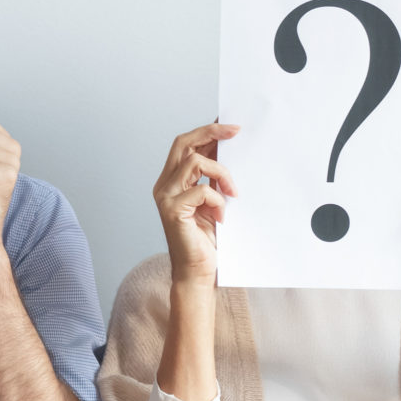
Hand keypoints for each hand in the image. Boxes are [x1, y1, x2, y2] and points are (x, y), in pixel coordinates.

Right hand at [153, 123, 236, 284]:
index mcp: (172, 181)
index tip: (231, 127)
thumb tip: (228, 150)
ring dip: (222, 174)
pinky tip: (221, 217)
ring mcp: (165, 197)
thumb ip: (213, 178)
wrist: (198, 272)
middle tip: (236, 133)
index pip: (185, 144)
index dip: (207, 131)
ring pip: (195, 163)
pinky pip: (202, 190)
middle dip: (211, 133)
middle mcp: (164, 185)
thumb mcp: (213, 201)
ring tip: (233, 194)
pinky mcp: (172, 210)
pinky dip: (218, 201)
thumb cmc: (206, 241)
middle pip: (184, 143)